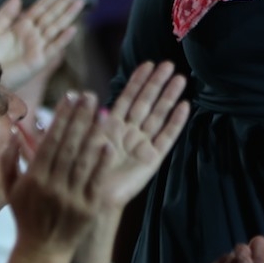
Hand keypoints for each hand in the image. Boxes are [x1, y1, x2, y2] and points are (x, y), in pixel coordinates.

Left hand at [0, 0, 83, 94]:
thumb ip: (5, 13)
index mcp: (21, 26)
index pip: (42, 6)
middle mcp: (32, 35)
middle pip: (52, 14)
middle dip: (65, 0)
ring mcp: (37, 47)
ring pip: (56, 27)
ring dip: (68, 14)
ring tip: (80, 2)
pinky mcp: (38, 61)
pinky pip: (53, 48)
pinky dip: (63, 39)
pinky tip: (73, 29)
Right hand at [1, 92, 107, 253]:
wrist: (43, 250)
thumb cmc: (26, 214)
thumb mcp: (10, 189)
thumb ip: (8, 161)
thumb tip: (12, 134)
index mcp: (34, 178)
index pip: (49, 141)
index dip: (61, 117)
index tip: (70, 97)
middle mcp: (52, 186)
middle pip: (68, 146)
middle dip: (80, 118)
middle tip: (90, 96)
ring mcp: (71, 198)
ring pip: (83, 161)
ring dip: (94, 135)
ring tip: (103, 112)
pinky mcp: (88, 209)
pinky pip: (96, 182)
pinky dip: (102, 163)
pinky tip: (108, 144)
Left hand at [92, 61, 189, 212]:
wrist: (90, 199)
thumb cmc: (81, 172)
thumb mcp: (79, 141)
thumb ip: (84, 120)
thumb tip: (81, 94)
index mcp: (112, 126)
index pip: (127, 98)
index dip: (137, 81)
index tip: (148, 63)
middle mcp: (130, 133)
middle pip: (146, 102)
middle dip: (156, 83)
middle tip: (168, 64)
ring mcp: (143, 145)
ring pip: (158, 115)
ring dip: (169, 97)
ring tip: (180, 78)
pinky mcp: (152, 160)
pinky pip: (166, 137)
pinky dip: (175, 122)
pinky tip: (185, 106)